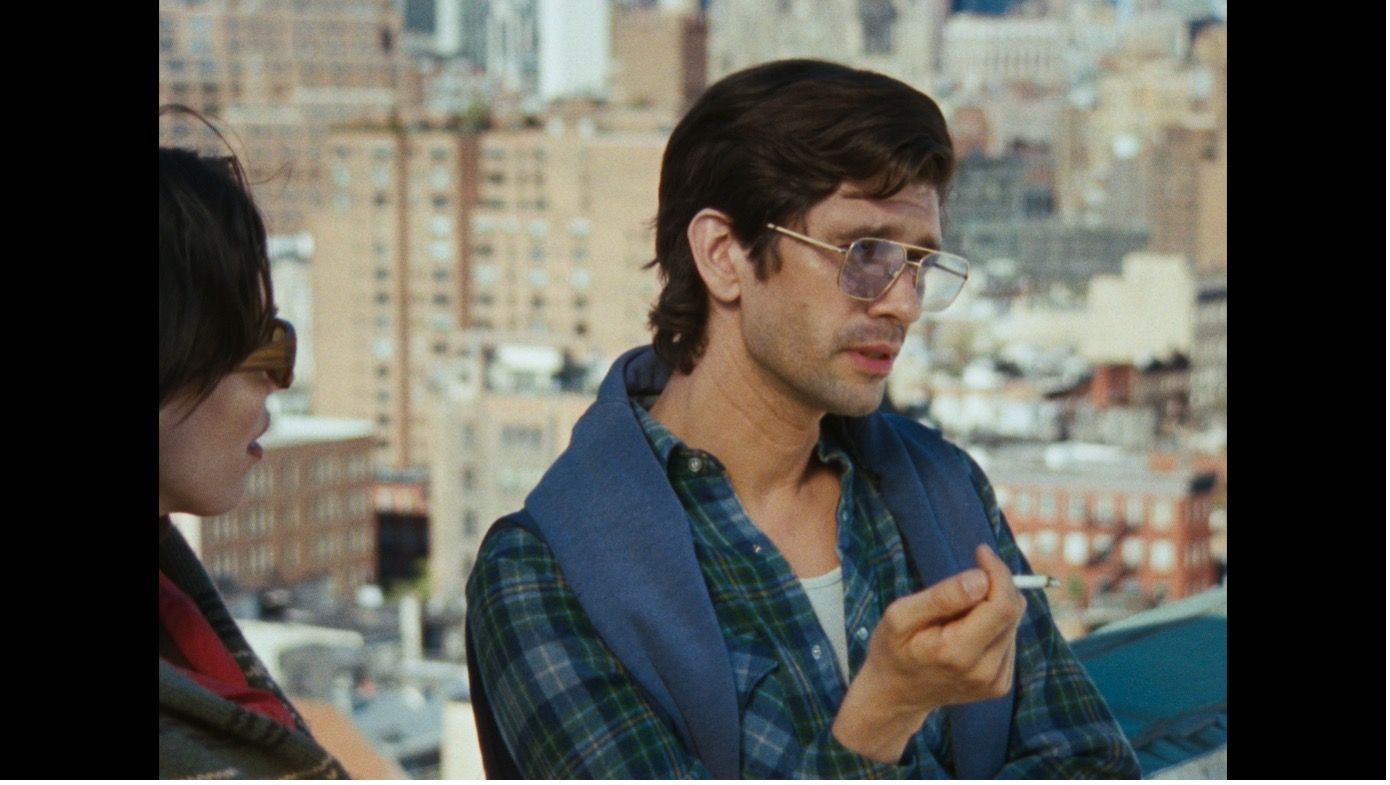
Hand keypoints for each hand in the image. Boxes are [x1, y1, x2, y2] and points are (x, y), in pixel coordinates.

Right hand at [831, 544, 1027, 762]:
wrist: (895, 695)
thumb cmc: (893, 649)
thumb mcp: (900, 615)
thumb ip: (941, 597)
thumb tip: (981, 578)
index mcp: (958, 652)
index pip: (1001, 605)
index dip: (997, 572)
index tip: (980, 551)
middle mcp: (984, 672)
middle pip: (1011, 611)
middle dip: (995, 584)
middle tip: (967, 576)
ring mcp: (995, 682)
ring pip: (1012, 622)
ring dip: (991, 605)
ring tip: (955, 615)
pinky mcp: (1000, 684)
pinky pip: (1008, 638)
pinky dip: (992, 625)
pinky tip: (965, 632)